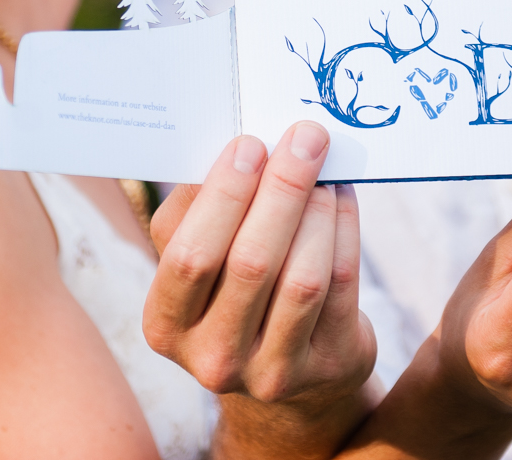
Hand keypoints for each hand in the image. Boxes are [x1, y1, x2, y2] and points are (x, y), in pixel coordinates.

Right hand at [143, 122, 376, 416]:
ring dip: (318, 209)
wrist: (287, 369)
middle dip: (282, 189)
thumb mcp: (196, 260)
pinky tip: (340, 196)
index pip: (191, 256)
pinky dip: (345, 229)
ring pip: (303, 277)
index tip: (250, 144)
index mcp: (166, 324)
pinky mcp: (328, 365)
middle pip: (252, 263)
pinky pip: (341, 286)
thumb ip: (199, 209)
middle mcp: (214, 358)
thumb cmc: (231, 290)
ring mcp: (274, 372)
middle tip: (304, 138)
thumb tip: (238, 146)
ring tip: (325, 168)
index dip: (223, 197)